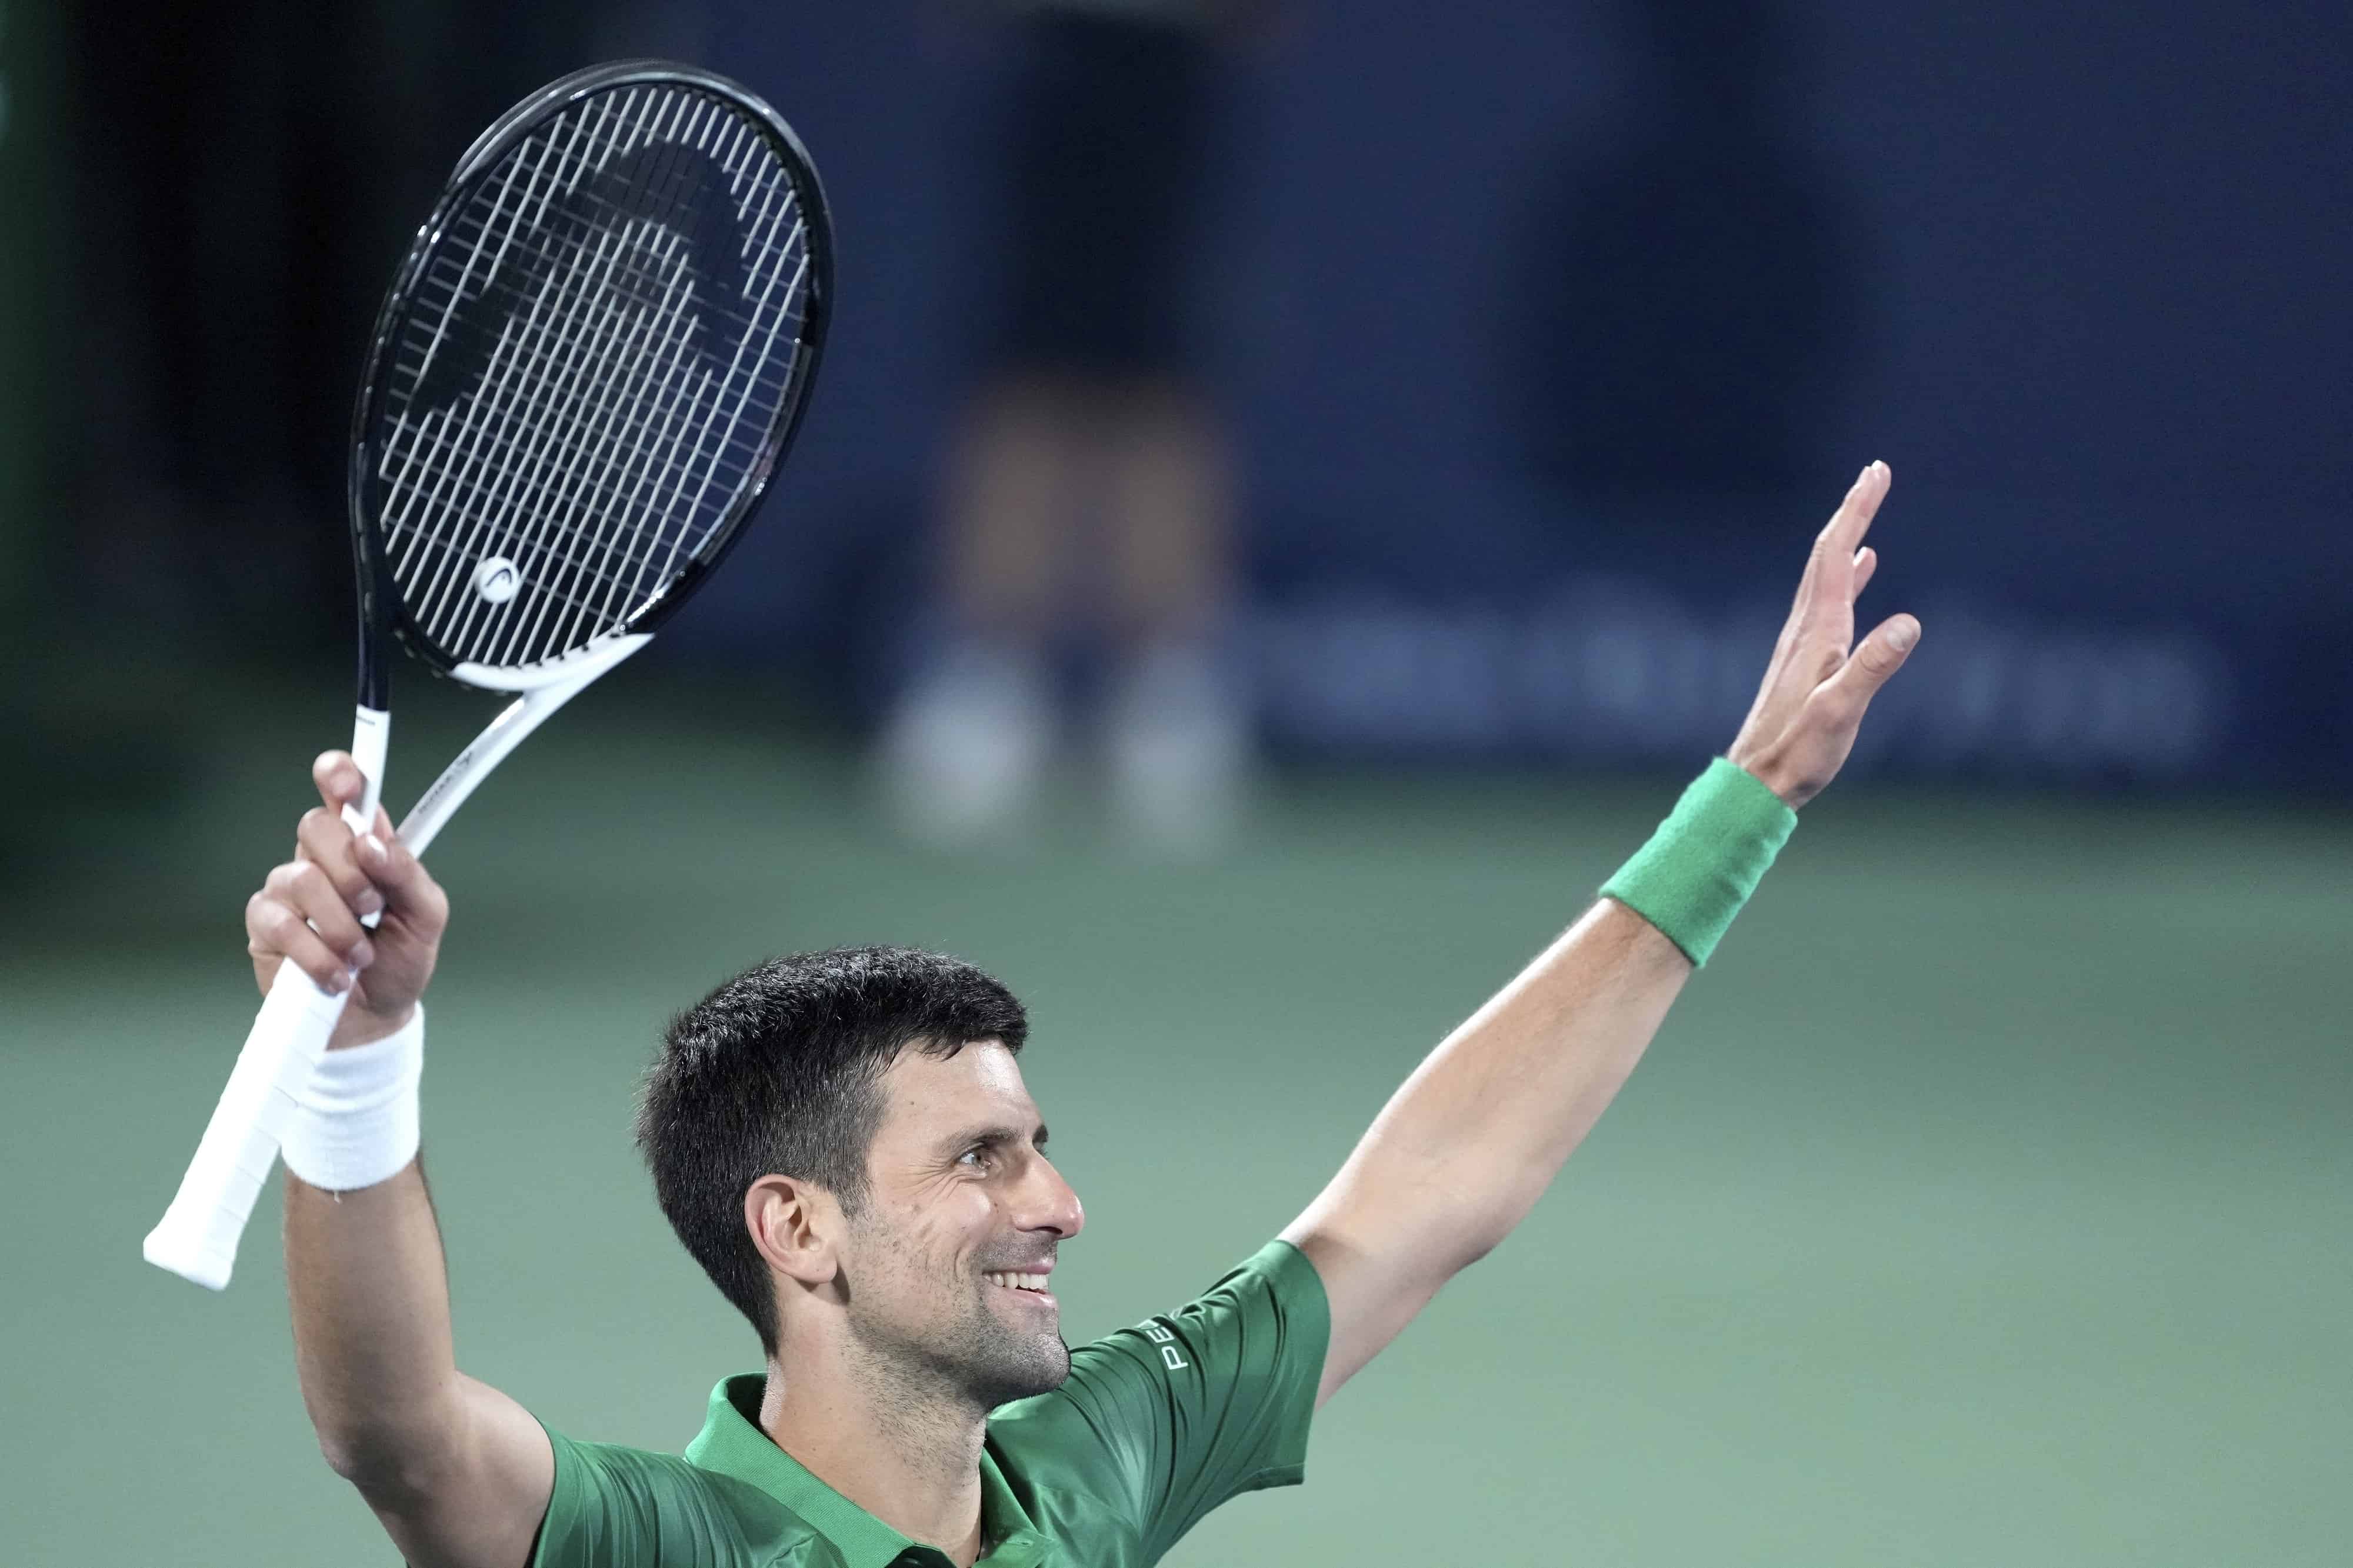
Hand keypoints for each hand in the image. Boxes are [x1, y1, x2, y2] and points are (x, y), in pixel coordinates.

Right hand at [244, 752, 449, 1047]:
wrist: (374, 1017)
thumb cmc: (399, 960)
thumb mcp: (425, 917)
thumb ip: (407, 874)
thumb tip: (373, 843)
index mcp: (363, 845)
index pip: (342, 792)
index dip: (339, 775)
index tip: (348, 786)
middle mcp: (321, 858)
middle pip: (315, 826)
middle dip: (352, 872)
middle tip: (374, 908)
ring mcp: (287, 889)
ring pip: (301, 878)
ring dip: (341, 925)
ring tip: (360, 954)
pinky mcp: (264, 925)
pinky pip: (281, 923)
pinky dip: (317, 954)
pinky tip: (336, 973)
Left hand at [1726, 461, 1921, 808]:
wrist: (1756, 781)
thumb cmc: (1797, 753)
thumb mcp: (1840, 712)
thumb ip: (1871, 668)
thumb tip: (1909, 624)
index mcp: (1817, 631)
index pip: (1837, 556)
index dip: (1856, 512)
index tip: (1876, 473)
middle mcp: (1806, 627)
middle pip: (1829, 554)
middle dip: (1853, 511)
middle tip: (1875, 473)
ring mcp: (1804, 641)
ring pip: (1828, 574)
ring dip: (1849, 538)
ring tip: (1867, 510)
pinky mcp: (1806, 658)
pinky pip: (1831, 601)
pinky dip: (1850, 575)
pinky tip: (1864, 570)